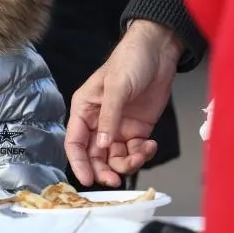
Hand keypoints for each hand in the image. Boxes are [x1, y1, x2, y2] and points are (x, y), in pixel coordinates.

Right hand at [65, 20, 181, 186]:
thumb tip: (102, 146)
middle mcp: (98, 122)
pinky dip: (142, 154)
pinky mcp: (137, 129)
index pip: (75, 142)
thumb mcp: (116, 88)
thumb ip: (109, 118)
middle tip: (116, 180)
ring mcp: (118, 127)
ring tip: (140, 155)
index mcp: (84, 109)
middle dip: (104, 169)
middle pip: (95, 155)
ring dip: (127, 163)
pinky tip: (149, 145)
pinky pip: (135, 151)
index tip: (87, 179)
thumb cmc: (129, 61)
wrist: (158, 52)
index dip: (78, 162)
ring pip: (116, 157)